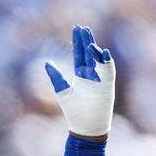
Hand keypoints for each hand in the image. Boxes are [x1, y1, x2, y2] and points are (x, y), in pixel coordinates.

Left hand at [44, 25, 115, 139]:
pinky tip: (103, 52)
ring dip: (94, 49)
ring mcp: (100, 79)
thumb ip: (56, 77)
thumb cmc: (74, 112)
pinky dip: (106, 61)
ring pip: (98, 59)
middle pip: (89, 53)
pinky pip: (109, 70)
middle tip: (82, 28)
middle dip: (86, 40)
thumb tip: (47, 62)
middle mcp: (91, 75)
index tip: (76, 28)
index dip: (78, 42)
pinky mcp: (108, 85)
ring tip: (88, 40)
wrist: (86, 127)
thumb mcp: (63, 92)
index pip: (79, 54)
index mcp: (80, 75)